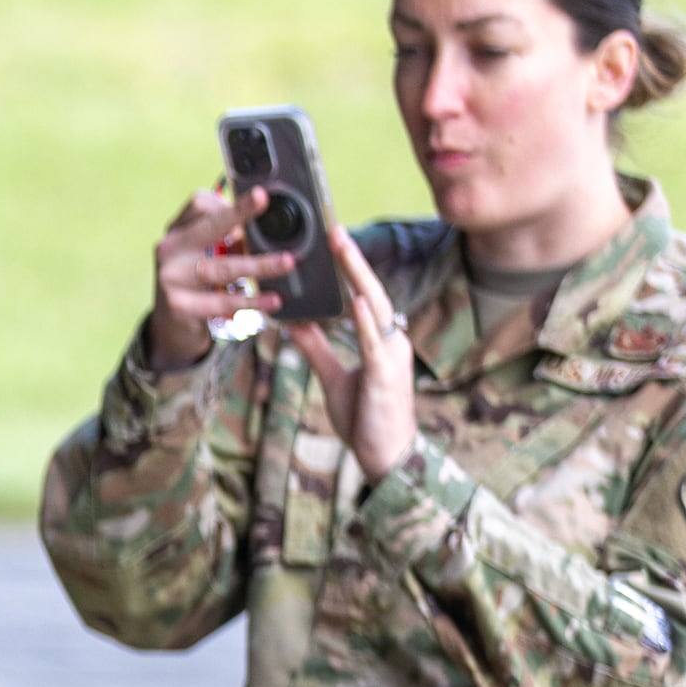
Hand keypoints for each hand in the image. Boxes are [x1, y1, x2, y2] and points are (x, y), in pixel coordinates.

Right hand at [146, 183, 300, 369]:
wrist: (170, 324)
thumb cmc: (194, 282)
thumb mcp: (203, 254)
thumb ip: (226, 239)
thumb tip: (259, 230)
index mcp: (177, 231)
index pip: (199, 204)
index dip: (228, 204)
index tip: (258, 199)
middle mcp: (170, 251)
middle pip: (207, 227)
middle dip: (237, 212)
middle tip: (262, 198)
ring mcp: (171, 278)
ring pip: (220, 268)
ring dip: (258, 265)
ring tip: (287, 262)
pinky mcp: (179, 306)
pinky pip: (221, 302)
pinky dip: (250, 301)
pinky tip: (272, 300)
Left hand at [290, 225, 418, 481]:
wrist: (386, 456)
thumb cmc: (365, 417)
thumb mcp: (333, 377)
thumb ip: (317, 348)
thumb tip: (294, 322)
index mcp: (380, 340)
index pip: (363, 296)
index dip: (349, 269)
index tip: (333, 242)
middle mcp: (390, 341)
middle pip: (371, 291)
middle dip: (352, 261)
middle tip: (334, 230)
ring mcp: (391, 356)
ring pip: (374, 307)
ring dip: (358, 276)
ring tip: (342, 249)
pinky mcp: (385, 375)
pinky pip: (374, 341)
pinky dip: (364, 319)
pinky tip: (355, 299)